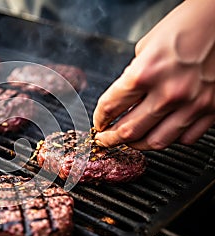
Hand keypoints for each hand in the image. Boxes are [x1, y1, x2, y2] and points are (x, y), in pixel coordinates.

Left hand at [93, 0, 214, 149]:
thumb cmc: (186, 25)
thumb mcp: (146, 46)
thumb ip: (134, 75)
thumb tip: (126, 97)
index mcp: (146, 73)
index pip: (111, 107)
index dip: (99, 118)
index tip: (98, 122)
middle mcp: (169, 93)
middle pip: (128, 131)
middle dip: (110, 138)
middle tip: (105, 139)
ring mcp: (192, 105)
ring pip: (156, 142)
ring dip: (137, 145)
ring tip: (129, 141)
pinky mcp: (212, 110)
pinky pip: (185, 138)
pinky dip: (170, 138)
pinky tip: (161, 132)